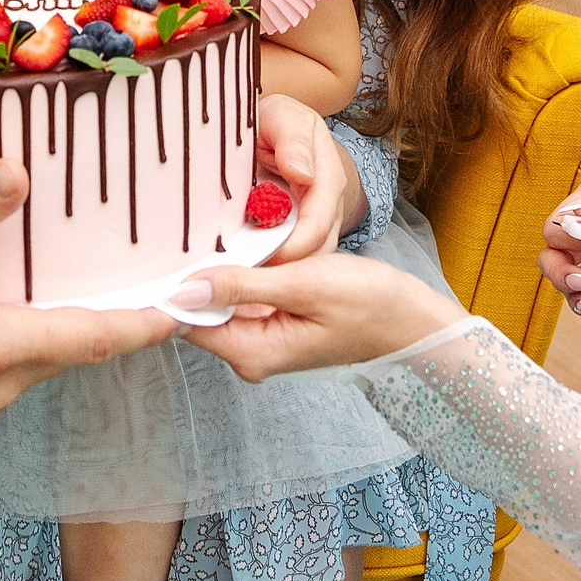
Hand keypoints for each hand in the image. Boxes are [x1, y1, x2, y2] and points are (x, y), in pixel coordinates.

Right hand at [0, 160, 179, 443]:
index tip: (187, 307)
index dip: (146, 322)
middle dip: (97, 319)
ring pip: (29, 364)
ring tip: (45, 286)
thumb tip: (19, 172)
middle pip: (66, 351)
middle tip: (128, 282)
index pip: (94, 337)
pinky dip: (4, 346)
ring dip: (43, 330)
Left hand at [174, 254, 466, 380]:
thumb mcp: (303, 285)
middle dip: (199, 272)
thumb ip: (241, 286)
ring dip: (222, 268)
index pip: (188, 321)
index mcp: (251, 353)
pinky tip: (244, 245)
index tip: (166, 246)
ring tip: (214, 228)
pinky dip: (243, 272)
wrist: (413, 319)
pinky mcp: (273, 325)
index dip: (176, 285)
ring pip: (221, 299)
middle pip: (201, 310)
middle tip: (190, 226)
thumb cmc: (369, 303)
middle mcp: (249, 354)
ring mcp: (261, 341)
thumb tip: (183, 291)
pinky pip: (243, 297)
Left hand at [253, 95, 364, 264]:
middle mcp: (326, 206)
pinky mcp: (295, 233)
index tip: (265, 258)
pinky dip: (265, 269)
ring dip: (274, 274)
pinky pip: (287, 259)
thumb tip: (302, 172)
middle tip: (244, 281)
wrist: (273, 127)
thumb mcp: (282, 117)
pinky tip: (238, 280)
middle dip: (283, 268)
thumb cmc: (275, 121)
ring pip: (303, 261)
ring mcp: (312, 222)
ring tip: (238, 291)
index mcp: (326, 178)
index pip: (318, 222)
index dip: (294, 245)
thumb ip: (291, 138)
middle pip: (314, 250)